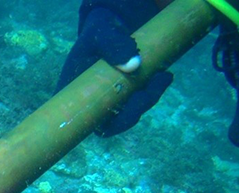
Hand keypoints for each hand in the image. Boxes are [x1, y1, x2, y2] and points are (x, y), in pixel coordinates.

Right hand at [58, 3, 172, 135]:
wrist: (112, 25)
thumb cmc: (100, 29)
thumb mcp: (102, 32)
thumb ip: (113, 45)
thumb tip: (134, 66)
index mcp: (74, 93)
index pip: (87, 120)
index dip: (106, 122)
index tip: (125, 105)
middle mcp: (91, 102)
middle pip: (112, 122)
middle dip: (135, 110)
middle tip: (151, 90)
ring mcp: (110, 100)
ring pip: (129, 113)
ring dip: (149, 99)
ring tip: (163, 77)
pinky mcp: (126, 95)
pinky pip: (139, 102)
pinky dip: (154, 91)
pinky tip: (164, 77)